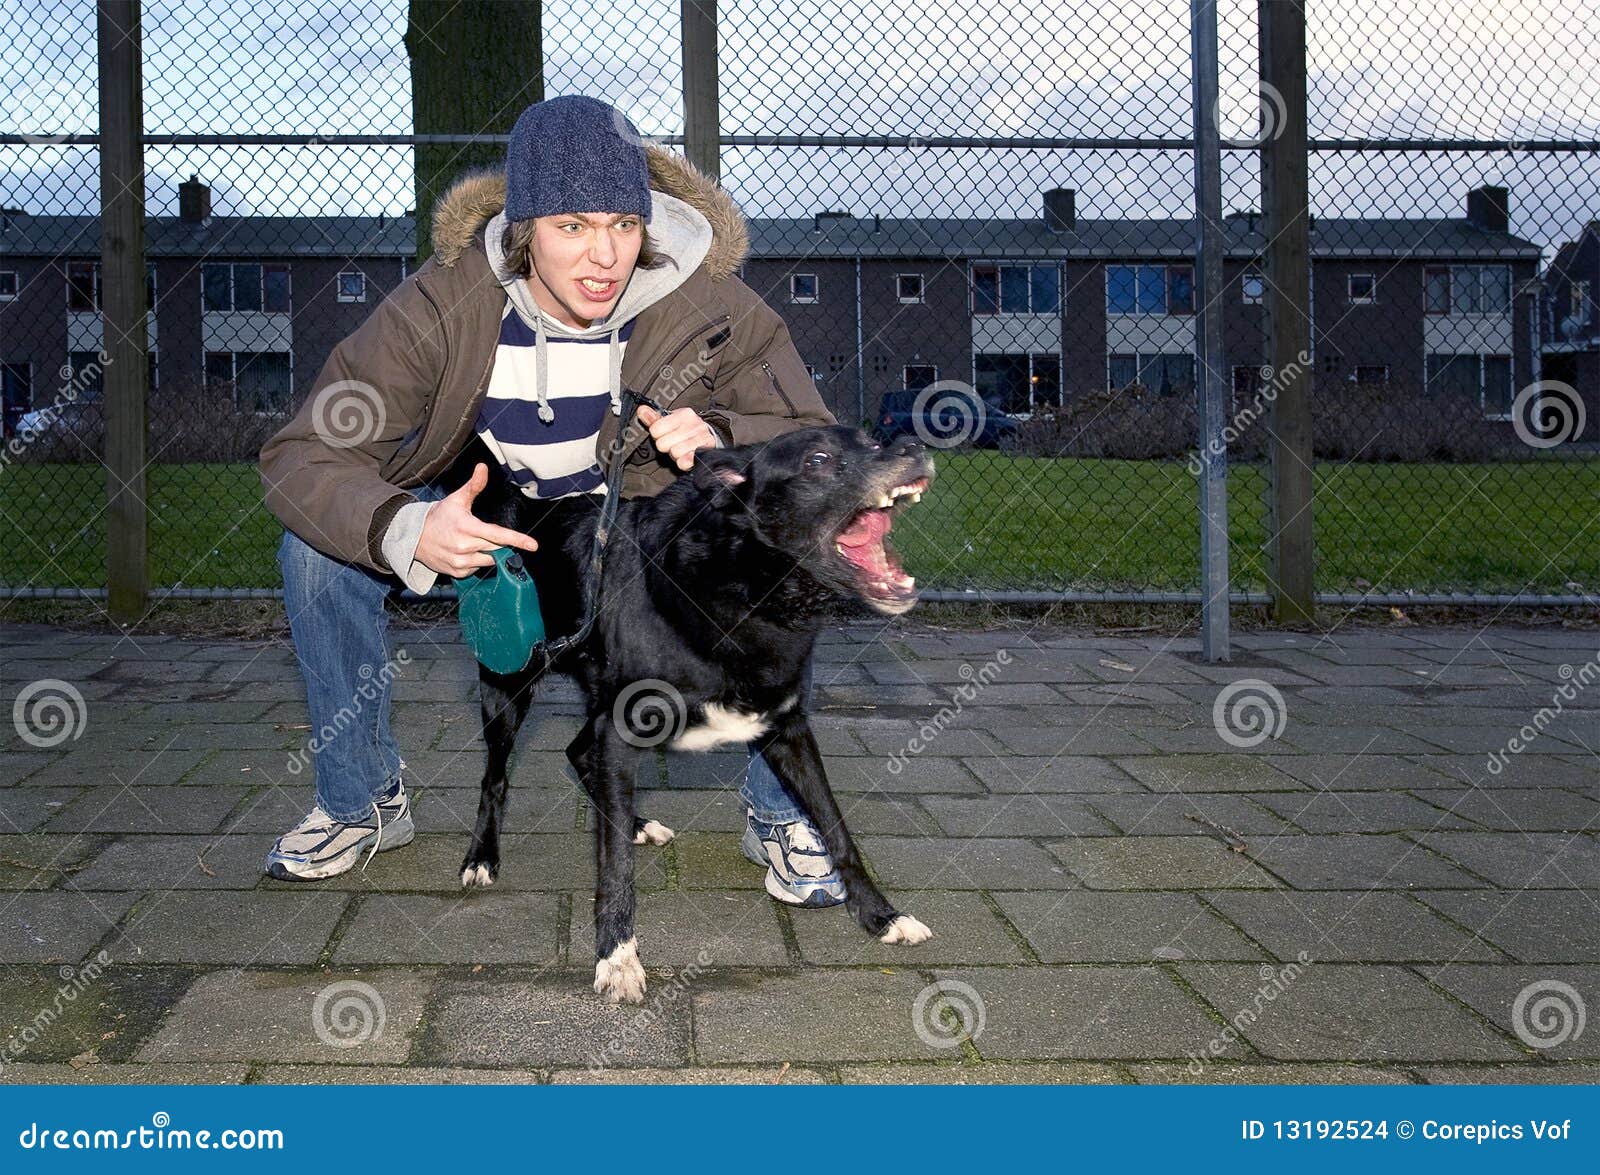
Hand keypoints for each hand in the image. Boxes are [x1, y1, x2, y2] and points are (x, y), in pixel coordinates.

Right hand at [413, 463, 536, 576]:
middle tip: (483, 534)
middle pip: (497, 548)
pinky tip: (464, 552)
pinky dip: (476, 561)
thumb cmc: (438, 517)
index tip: (532, 545)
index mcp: (467, 527)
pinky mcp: (457, 573)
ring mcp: (460, 562)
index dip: (517, 540)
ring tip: (471, 542)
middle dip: (498, 542)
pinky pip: (477, 568)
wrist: (414, 537)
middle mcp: (464, 546)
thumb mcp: (456, 499)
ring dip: (487, 552)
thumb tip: (483, 468)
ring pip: (489, 560)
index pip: (498, 535)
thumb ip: (474, 485)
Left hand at [636, 404, 718, 470]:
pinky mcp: (705, 454)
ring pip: (674, 452)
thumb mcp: (671, 421)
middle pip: (663, 444)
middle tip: (673, 444)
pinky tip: (685, 458)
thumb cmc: (687, 430)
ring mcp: (702, 439)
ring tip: (681, 450)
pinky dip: (683, 462)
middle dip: (666, 446)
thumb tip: (641, 410)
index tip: (665, 434)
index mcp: (684, 414)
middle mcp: (694, 424)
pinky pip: (686, 462)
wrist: (710, 439)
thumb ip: (654, 418)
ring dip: (675, 455)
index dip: (657, 435)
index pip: (656, 429)